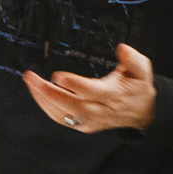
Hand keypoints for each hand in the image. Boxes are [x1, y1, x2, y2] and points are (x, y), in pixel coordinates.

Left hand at [23, 43, 155, 133]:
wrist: (141, 113)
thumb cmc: (138, 87)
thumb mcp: (142, 70)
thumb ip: (134, 59)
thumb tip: (122, 49)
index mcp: (113, 96)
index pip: (91, 92)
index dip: (74, 85)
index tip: (57, 75)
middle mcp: (100, 111)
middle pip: (72, 106)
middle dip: (49, 93)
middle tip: (32, 79)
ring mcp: (90, 121)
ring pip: (62, 115)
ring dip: (43, 100)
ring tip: (30, 82)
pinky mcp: (83, 125)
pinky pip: (61, 119)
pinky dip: (46, 107)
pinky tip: (37, 93)